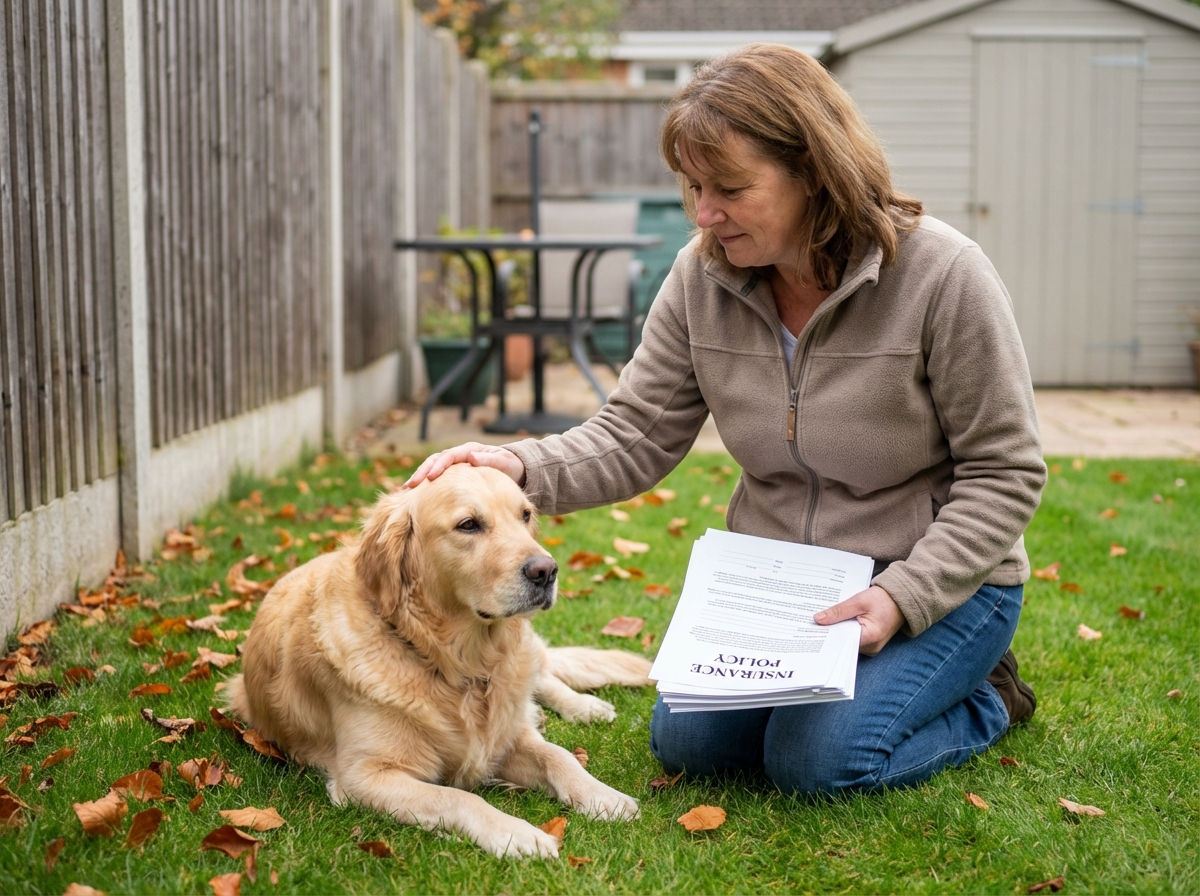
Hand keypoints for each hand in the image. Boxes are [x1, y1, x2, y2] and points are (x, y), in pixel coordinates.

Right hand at [404, 442, 526, 488]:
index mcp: (469, 450)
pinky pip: (438, 478)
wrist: (515, 470)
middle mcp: (459, 455)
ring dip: (420, 478)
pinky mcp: (454, 474)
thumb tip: (471, 457)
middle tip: (411, 485)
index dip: (439, 466)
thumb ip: (490, 460)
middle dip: (422, 472)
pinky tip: (416, 496)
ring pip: (433, 468)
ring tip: (407, 490)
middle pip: (436, 460)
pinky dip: (426, 485)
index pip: (449, 456)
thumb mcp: (504, 463)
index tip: (431, 477)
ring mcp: (455, 464)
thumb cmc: (510, 466)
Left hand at [814, 585, 904, 655]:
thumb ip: (838, 611)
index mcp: (870, 638)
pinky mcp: (870, 642)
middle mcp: (871, 647)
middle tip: (812, 623)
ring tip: (822, 621)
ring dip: (837, 630)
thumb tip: (818, 619)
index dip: (826, 634)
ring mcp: (871, 646)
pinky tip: (835, 621)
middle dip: (830, 632)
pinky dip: (845, 629)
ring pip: (847, 640)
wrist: (901, 599)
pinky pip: (852, 638)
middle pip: (843, 643)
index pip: (841, 641)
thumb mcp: (858, 601)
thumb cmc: (883, 599)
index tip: (812, 628)